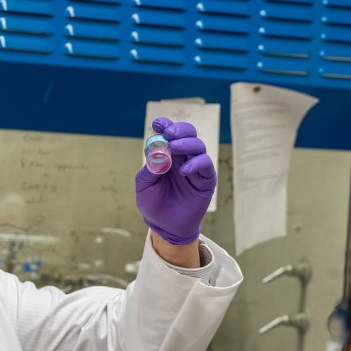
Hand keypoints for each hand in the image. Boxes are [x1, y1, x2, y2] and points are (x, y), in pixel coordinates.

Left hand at [135, 118, 216, 245]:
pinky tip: (184, 171)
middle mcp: (183, 158)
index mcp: (167, 155)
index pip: (169, 134)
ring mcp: (195, 167)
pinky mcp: (206, 180)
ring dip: (187, 144)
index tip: (157, 124)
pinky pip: (206, 165)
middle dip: (179, 130)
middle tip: (169, 133)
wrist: (165, 226)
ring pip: (198, 146)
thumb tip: (157, 153)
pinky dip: (196, 163)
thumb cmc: (153, 204)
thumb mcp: (144, 186)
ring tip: (175, 147)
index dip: (165, 125)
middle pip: (188, 134)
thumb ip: (149, 169)